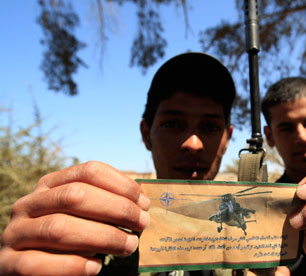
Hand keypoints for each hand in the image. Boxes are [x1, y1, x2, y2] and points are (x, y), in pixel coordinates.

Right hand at [0, 161, 150, 275]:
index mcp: (50, 185)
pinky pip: (36, 264)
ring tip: (128, 246)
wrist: (34, 270)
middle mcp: (29, 204)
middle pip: (75, 196)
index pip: (88, 171)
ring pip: (58, 229)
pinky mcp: (8, 263)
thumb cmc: (70, 241)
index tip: (144, 203)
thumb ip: (105, 207)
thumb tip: (141, 204)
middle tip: (142, 224)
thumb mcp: (85, 216)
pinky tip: (95, 267)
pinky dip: (71, 265)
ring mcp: (15, 233)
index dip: (121, 184)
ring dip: (102, 237)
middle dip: (116, 209)